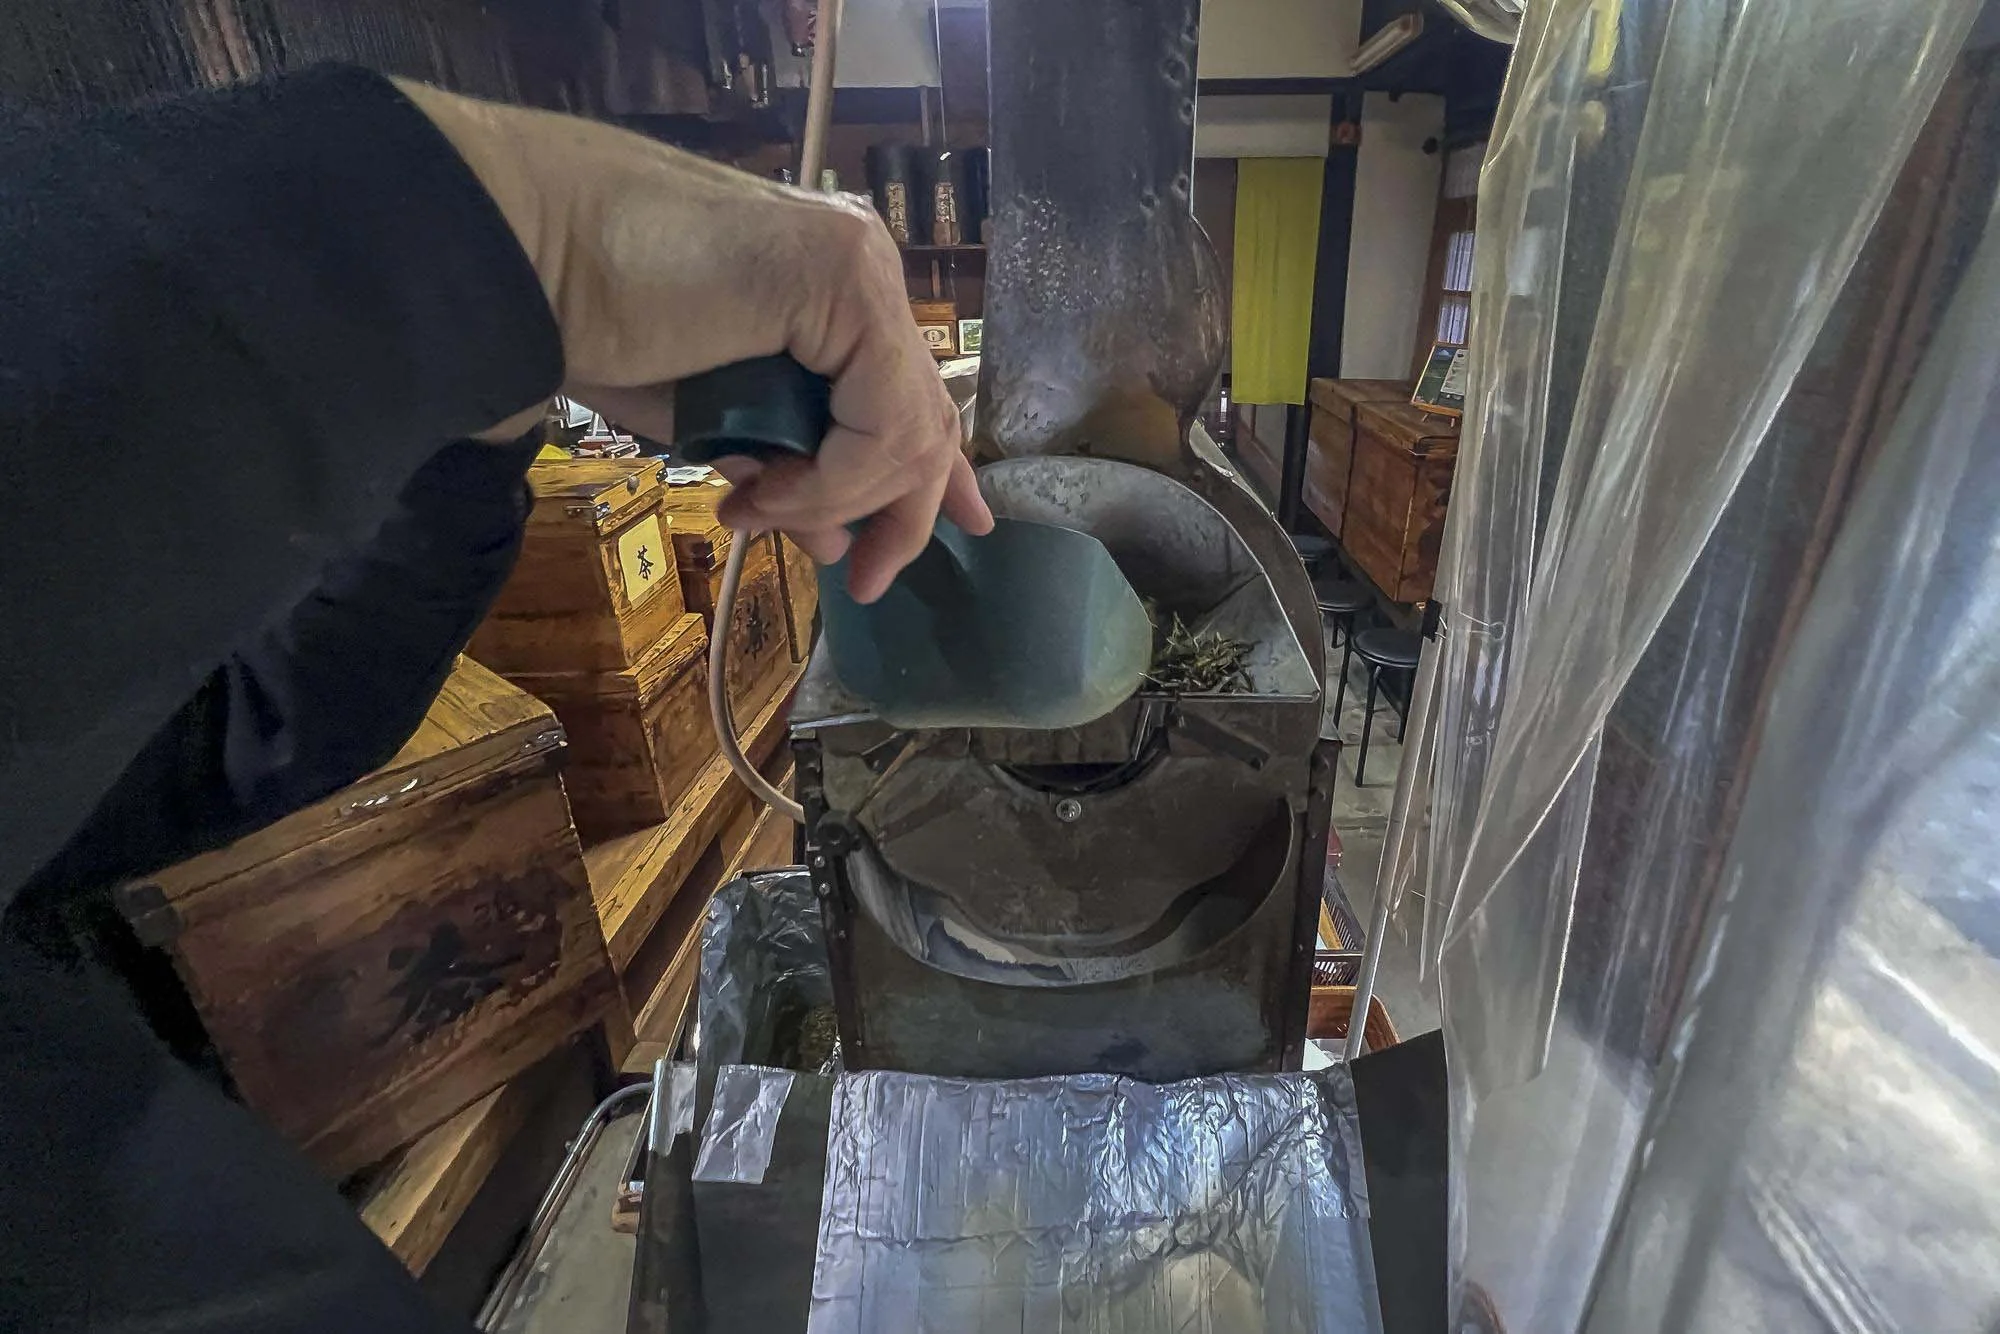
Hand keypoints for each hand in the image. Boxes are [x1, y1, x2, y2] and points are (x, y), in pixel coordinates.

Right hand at [394, 79, 992, 602]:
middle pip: (925, 416)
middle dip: (903, 514)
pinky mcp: (843, 277)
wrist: (525, 262)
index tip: (967, 527)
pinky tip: (766, 491)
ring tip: (753, 514)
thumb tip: (838, 544)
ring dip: (837, 501)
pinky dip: (832, 479)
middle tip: (866, 582)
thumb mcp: (715, 425)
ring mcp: (859, 264)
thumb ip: (785, 472)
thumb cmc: (594, 327)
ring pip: (907, 428)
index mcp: (835, 288)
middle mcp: (861, 267)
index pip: (915, 389)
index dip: (942, 470)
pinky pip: (879, 419)